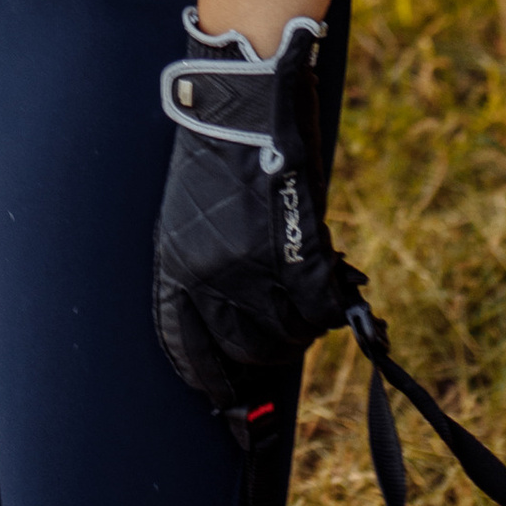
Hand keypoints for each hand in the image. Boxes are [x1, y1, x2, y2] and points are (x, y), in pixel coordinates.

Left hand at [152, 12, 367, 411]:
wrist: (241, 97)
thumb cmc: (218, 146)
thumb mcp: (191, 211)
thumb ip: (207, 262)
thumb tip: (235, 312)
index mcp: (174, 267)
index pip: (185, 348)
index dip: (211, 382)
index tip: (230, 408)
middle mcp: (207, 278)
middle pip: (243, 350)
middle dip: (267, 350)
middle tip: (285, 333)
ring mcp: (251, 269)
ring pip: (285, 335)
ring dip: (301, 326)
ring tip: (307, 301)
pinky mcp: (292, 254)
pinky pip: (318, 308)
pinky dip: (329, 304)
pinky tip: (331, 285)